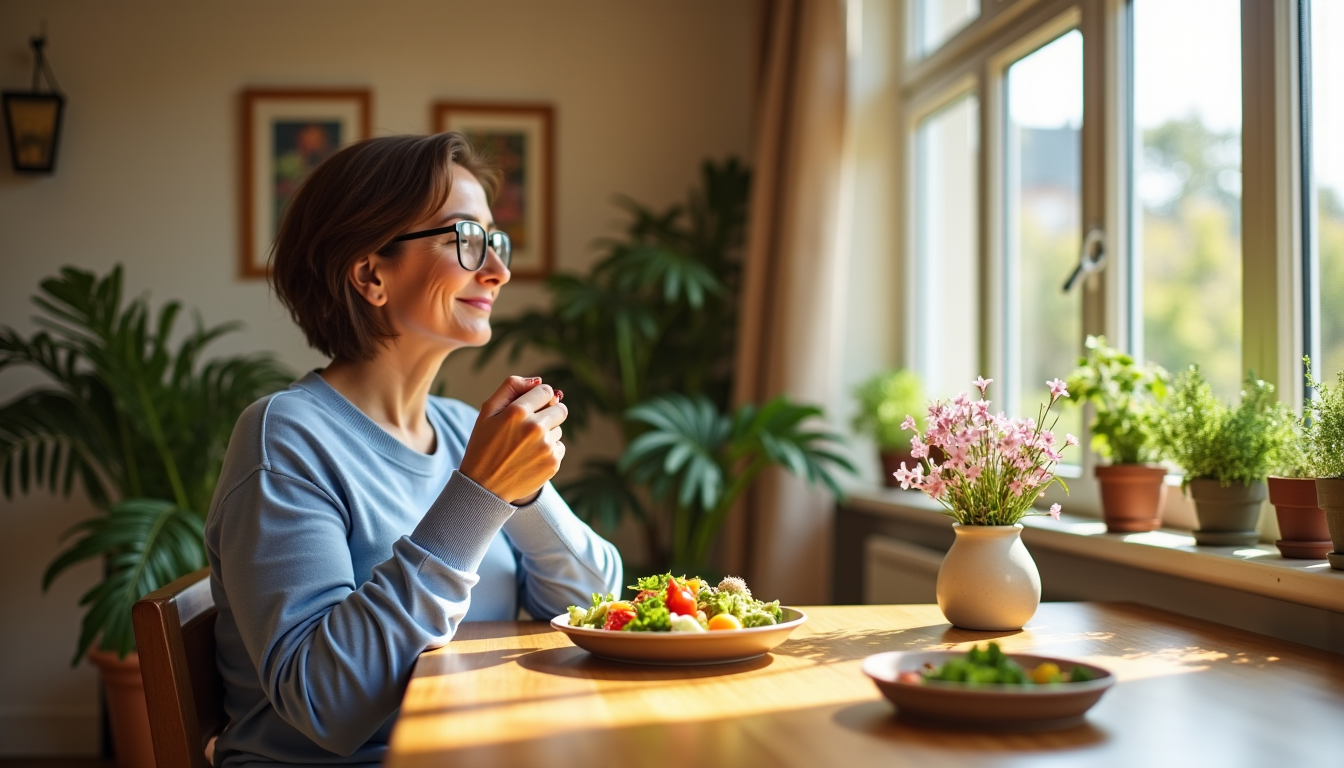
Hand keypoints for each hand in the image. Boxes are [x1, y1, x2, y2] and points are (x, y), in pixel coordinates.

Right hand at [458, 376, 566, 504]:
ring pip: (558, 429)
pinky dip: (548, 450)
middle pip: (560, 408)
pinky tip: (529, 458)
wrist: (484, 487)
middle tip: (531, 425)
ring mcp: (546, 447)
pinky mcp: (553, 463)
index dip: (538, 397)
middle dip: (548, 413)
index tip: (530, 406)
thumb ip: (510, 388)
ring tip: (524, 446)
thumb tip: (538, 380)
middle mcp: (535, 428)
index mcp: (517, 412)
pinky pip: (559, 447)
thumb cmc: (484, 445)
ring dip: (546, 433)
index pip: (546, 391)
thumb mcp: (487, 411)